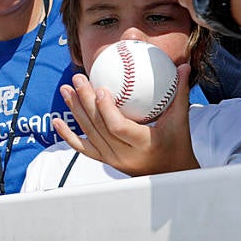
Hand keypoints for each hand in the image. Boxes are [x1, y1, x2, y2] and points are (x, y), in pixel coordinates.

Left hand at [53, 64, 197, 176]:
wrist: (170, 173)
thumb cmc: (177, 145)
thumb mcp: (180, 121)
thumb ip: (180, 94)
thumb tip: (184, 66)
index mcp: (143, 144)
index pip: (118, 127)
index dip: (106, 109)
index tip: (100, 88)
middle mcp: (124, 155)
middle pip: (99, 127)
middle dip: (85, 101)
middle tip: (78, 79)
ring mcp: (112, 159)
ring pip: (89, 134)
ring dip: (75, 111)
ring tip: (66, 90)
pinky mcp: (105, 160)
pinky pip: (83, 148)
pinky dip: (68, 135)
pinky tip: (55, 122)